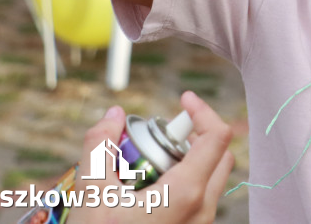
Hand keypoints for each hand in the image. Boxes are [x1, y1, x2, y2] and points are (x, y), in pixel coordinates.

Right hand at [67, 91, 233, 223]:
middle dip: (195, 136)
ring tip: (148, 165)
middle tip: (161, 135)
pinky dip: (183, 185)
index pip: (217, 136)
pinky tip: (147, 192)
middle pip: (219, 155)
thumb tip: (112, 114)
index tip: (182, 100)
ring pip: (210, 180)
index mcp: (186, 194)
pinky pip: (200, 202)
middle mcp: (203, 210)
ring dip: (188, 162)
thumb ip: (100, 147)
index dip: (202, 110)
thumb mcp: (91, 195)